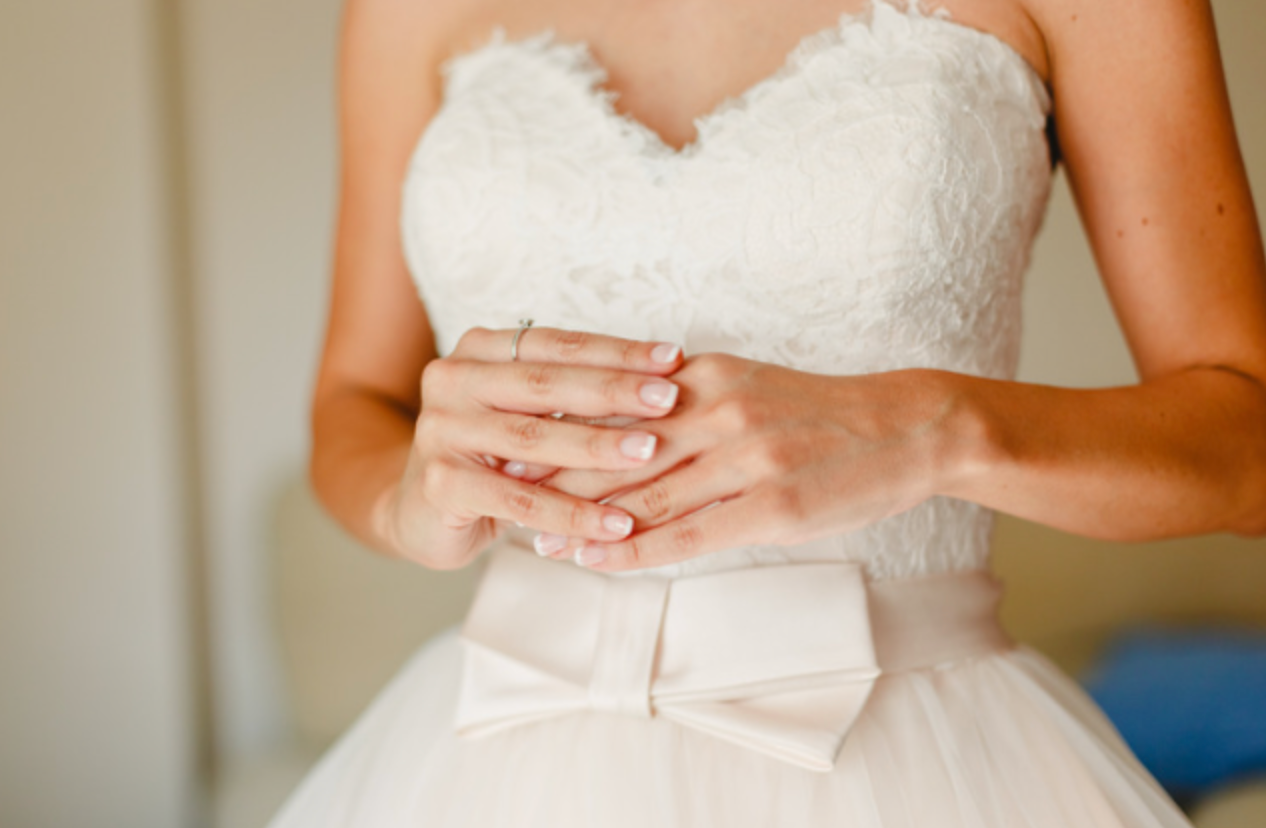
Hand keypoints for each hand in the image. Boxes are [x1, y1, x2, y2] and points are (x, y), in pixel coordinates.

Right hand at [379, 325, 683, 569]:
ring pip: (534, 439)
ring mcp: (441, 429)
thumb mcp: (527, 412)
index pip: (558, 345)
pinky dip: (572, 514)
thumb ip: (574, 393)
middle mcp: (453, 378)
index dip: (617, 351)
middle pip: (546, 383)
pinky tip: (615, 525)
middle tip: (669, 399)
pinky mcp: (441, 483)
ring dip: (598, 448)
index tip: (673, 358)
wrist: (419, 509)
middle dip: (614, 391)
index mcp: (480, 350)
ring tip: (651, 454)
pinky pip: (519, 499)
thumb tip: (665, 377)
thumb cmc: (492, 456)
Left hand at [530, 354, 958, 570]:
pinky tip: (597, 564)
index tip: (509, 441)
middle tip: (500, 492)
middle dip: (553, 474)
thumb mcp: (748, 385)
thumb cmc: (821, 413)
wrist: (907, 427)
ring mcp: (745, 456)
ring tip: (536, 540)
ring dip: (582, 523)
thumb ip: (687, 399)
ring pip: (643, 494)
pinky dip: (635, 551)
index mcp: (705, 374)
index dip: (557, 425)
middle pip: (614, 448)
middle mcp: (716, 407)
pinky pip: (688, 534)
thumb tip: (624, 424)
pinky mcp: (771, 504)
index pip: (613, 403)